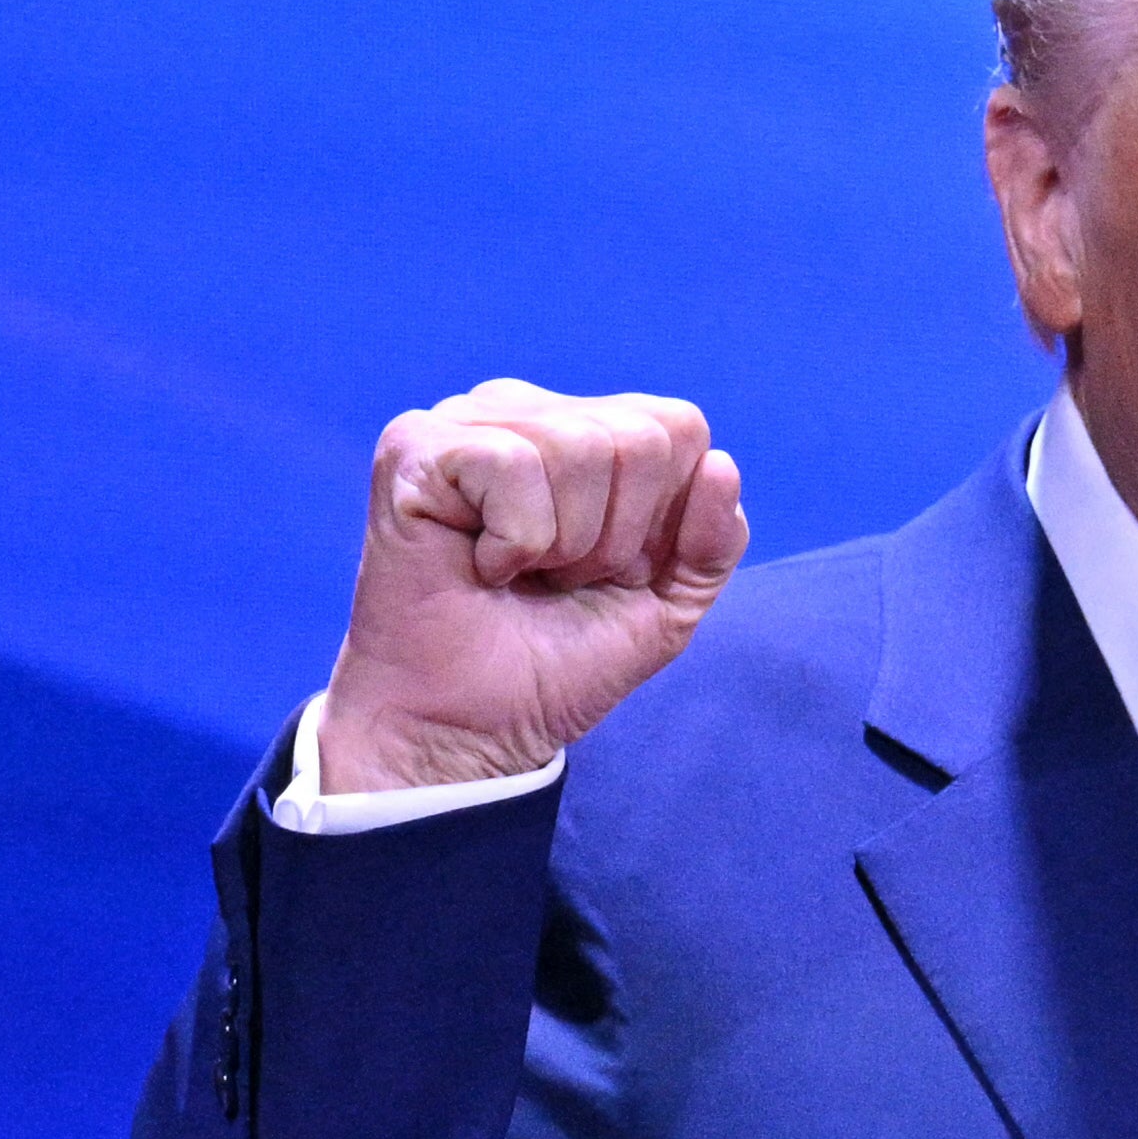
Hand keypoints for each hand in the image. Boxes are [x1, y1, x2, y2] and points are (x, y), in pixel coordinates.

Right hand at [313, 380, 744, 793]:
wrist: (471, 730)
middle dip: (614, 539)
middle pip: (639, 438)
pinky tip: (478, 565)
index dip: (661, 521)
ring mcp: (466, 420)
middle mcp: (527, 409)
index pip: (679, 427)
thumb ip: (713, 539)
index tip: (605, 573)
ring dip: (562, 545)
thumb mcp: (668, 602)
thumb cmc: (556, 661)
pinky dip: (513, 541)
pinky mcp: (416, 447)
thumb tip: (722, 465)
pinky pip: (512, 464)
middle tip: (556, 579)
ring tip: (517, 575)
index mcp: (586, 426)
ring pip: (579, 448)